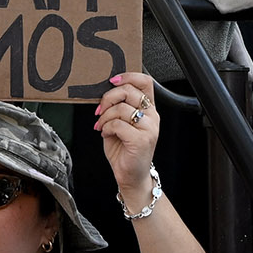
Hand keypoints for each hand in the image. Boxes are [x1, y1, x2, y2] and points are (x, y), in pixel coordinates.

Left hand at [96, 72, 160, 204]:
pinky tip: (105, 133)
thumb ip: (118, 106)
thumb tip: (104, 92)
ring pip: (121, 108)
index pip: (145, 81)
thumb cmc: (124, 149)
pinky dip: (106, 127)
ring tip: (101, 125)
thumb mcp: (121, 122)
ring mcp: (149, 128)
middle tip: (100, 109)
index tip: (112, 81)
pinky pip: (118, 124)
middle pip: (129, 91)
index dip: (128, 76)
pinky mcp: (141, 140)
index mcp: (149, 109)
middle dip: (108, 98)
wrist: (131, 175)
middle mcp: (152, 116)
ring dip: (105, 116)